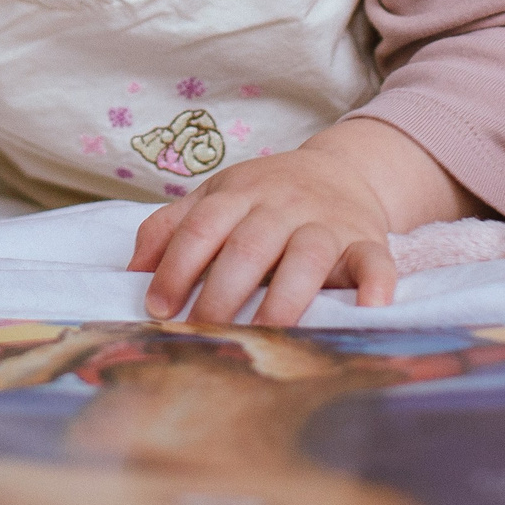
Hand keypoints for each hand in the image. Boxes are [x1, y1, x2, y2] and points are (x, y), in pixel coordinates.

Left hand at [129, 118, 479, 327]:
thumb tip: (129, 274)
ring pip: (307, 254)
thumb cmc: (265, 197)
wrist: (341, 169)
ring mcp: (327, 222)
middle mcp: (283, 205)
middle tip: (205, 332)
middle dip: (224, 291)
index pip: (202, 226)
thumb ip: (170, 228)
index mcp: (239, 193)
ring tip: (266, 335)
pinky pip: (375, 262)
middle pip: (250, 245)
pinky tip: (367, 310)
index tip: (158, 308)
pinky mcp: (367, 242)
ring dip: (285, 296)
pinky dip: (375, 285)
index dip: (177, 267)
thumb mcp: (215, 198)